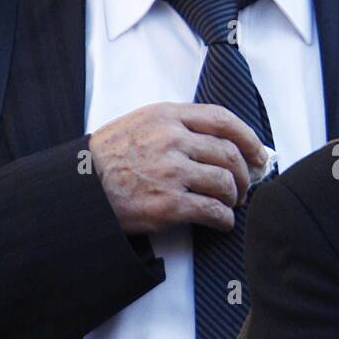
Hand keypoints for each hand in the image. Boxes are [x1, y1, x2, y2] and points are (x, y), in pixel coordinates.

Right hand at [90, 103, 268, 234]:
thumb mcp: (139, 123)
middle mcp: (172, 140)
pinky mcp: (168, 204)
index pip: (223, 119)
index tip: (259, 153)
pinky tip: (222, 222)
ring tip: (230, 204)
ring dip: (234, 197)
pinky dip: (224, 219)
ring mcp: (171, 172)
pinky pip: (212, 211)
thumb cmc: (108, 158)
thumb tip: (219, 140)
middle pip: (229, 154)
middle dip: (245, 173)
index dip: (248, 138)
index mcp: (167, 116)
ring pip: (225, 183)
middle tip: (245, 186)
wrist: (79, 188)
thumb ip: (176, 125)